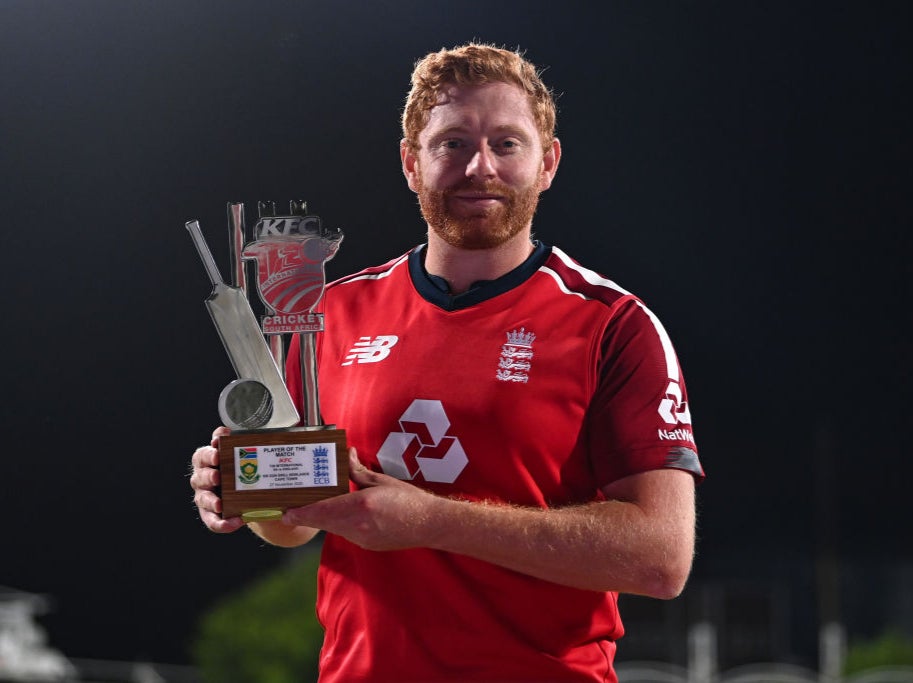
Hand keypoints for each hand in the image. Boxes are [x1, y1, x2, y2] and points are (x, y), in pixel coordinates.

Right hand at [189, 426, 244, 532]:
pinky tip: (235, 522)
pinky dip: (222, 523)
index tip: (218, 444)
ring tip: (220, 504)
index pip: (206, 452)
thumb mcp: (251, 457)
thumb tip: (268, 430)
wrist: (251, 494)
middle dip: (208, 474)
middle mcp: (204, 476)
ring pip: (202, 498)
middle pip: (200, 474)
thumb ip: (252, 444)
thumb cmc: (246, 470)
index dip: (210, 449)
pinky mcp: (210, 514)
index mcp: (210, 460)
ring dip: (211, 500)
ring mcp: (205, 496)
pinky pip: (213, 521)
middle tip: (217, 476)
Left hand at [282, 449, 443, 550]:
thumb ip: (357, 471)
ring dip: (322, 519)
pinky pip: (344, 532)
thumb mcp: (381, 481)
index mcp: (360, 505)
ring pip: (332, 528)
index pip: (322, 511)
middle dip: (307, 515)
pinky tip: (338, 514)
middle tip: (291, 509)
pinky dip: (337, 524)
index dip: (301, 513)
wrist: (429, 525)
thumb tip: (346, 455)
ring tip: (312, 508)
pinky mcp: (365, 545)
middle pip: (322, 521)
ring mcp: (361, 538)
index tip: (285, 512)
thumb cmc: (409, 501)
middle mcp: (357, 525)